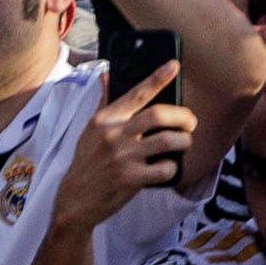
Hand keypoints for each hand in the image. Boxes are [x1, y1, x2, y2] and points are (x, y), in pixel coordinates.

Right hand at [53, 64, 192, 231]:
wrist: (76, 199)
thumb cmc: (86, 162)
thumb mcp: (89, 130)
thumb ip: (103, 103)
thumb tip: (105, 75)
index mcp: (104, 119)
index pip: (135, 93)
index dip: (157, 78)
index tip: (174, 65)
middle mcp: (113, 134)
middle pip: (158, 115)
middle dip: (182, 117)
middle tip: (189, 122)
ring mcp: (123, 157)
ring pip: (167, 141)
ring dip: (184, 141)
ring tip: (184, 143)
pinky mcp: (131, 179)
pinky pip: (165, 169)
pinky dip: (173, 167)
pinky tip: (168, 168)